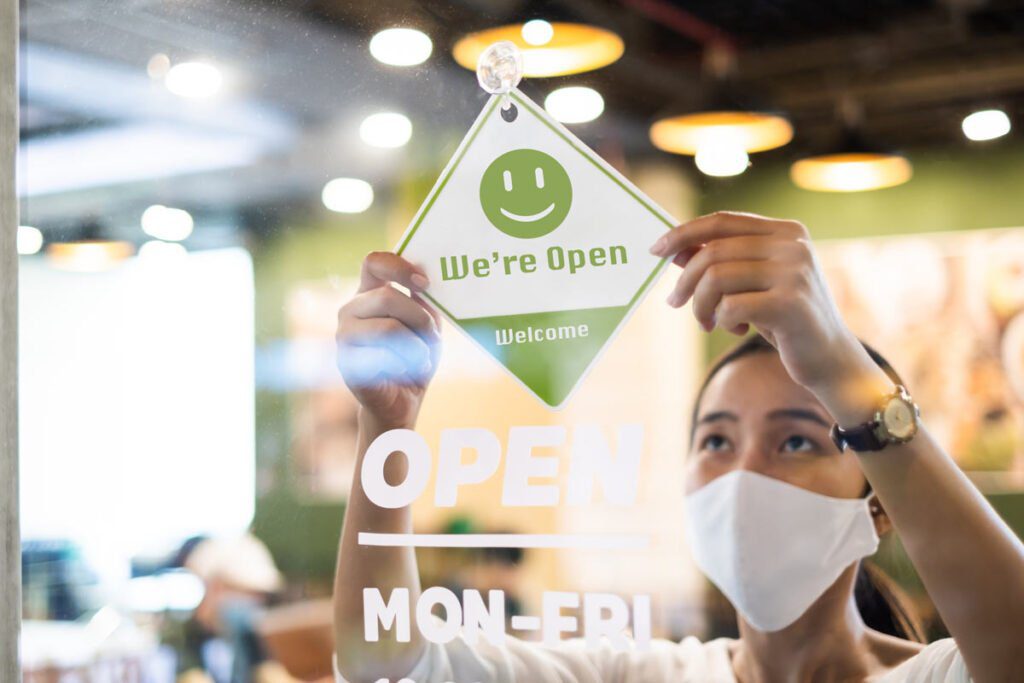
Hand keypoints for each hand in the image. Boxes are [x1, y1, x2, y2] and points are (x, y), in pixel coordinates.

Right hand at [336, 251, 440, 428]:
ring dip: (416, 346)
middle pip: (387, 296)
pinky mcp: (346, 362)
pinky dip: (405, 365)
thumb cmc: (414, 358)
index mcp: (369, 294)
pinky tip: (407, 372)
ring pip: (388, 327)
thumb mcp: (426, 325)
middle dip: (419, 319)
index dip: (399, 266)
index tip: (425, 283)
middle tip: (433, 338)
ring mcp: (343, 335)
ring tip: (422, 359)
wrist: (402, 401)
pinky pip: (383, 356)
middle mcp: (350, 310)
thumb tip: (423, 283)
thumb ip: (424, 302)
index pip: (374, 262)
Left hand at [650, 211, 864, 392]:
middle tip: (673, 302)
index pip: (722, 221)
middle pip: (713, 251)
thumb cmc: (785, 318)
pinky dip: (721, 321)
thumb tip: (673, 248)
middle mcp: (794, 245)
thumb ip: (720, 262)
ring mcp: (795, 272)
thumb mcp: (752, 284)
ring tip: (707, 322)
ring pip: (716, 278)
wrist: (830, 358)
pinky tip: (737, 329)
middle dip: (685, 280)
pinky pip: (730, 307)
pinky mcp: (790, 303)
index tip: (655, 249)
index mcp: (787, 231)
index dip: (684, 232)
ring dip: (701, 305)